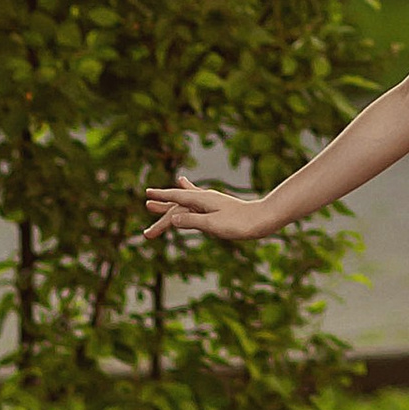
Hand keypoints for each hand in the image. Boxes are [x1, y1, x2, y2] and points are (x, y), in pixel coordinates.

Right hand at [140, 178, 267, 244]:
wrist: (262, 219)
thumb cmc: (238, 223)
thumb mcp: (213, 224)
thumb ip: (192, 221)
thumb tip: (172, 219)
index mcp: (202, 200)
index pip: (176, 198)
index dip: (161, 197)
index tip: (147, 195)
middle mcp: (204, 198)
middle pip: (177, 205)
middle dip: (161, 211)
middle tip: (146, 216)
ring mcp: (210, 202)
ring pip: (184, 204)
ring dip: (169, 206)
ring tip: (153, 206)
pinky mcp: (216, 207)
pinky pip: (194, 201)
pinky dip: (186, 195)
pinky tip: (185, 185)